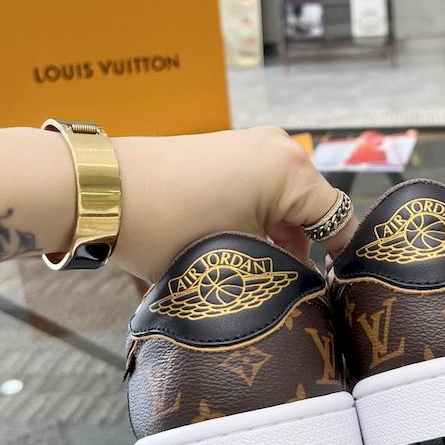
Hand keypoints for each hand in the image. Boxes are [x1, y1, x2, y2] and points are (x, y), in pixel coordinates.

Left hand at [111, 127, 354, 282]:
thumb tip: (299, 288)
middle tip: (294, 297)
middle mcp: (280, 149)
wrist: (101, 192)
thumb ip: (282, 272)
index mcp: (291, 171)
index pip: (341, 222)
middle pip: (314, 212)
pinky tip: (239, 253)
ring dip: (281, 240)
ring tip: (261, 279)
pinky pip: (263, 190)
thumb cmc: (170, 226)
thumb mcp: (235, 257)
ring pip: (287, 204)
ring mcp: (252, 145)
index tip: (338, 298)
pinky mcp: (228, 150)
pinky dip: (260, 221)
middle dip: (306, 253)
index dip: (343, 264)